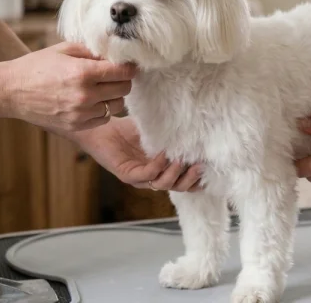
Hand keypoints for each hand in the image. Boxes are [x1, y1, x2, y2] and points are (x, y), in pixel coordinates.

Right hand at [0, 42, 135, 132]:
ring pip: (117, 105)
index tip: (127, 64)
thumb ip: (93, 51)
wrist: (11, 91)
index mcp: (83, 73)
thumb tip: (118, 53)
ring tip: (101, 88)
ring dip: (114, 96)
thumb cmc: (37, 66)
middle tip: (114, 75)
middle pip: (124, 89)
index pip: (123, 72)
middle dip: (123, 80)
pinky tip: (92, 100)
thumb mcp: (65, 50)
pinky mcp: (77, 126)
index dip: (129, 67)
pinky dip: (103, 109)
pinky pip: (104, 118)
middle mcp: (84, 95)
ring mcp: (81, 114)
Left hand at [74, 117, 202, 191]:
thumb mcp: (156, 131)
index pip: (183, 181)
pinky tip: (163, 154)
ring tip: (182, 160)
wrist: (100, 128)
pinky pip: (146, 175)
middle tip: (199, 166)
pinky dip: (157, 166)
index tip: (210, 169)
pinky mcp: (126, 174)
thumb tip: (197, 123)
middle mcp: (152, 177)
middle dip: (190, 179)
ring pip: (162, 184)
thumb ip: (172, 133)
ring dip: (174, 174)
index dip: (197, 180)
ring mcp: (139, 178)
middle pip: (176, 187)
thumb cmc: (127, 129)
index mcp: (161, 169)